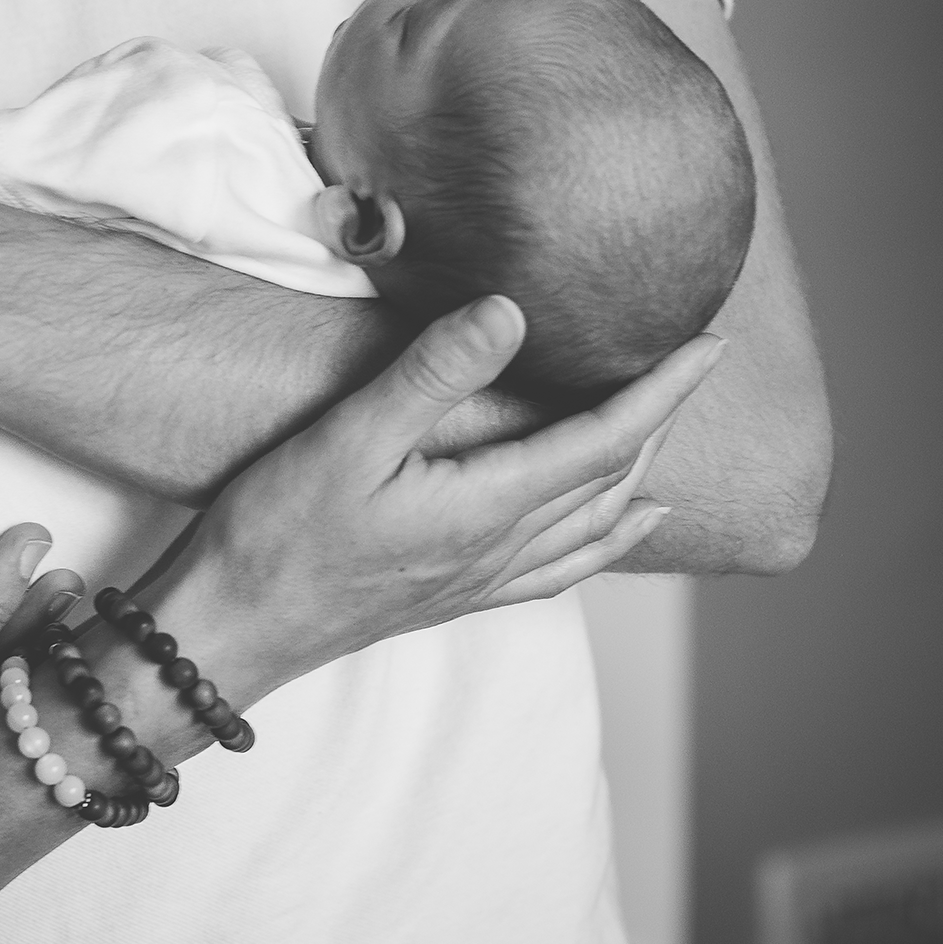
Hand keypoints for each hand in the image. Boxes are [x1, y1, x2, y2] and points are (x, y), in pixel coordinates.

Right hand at [162, 296, 722, 690]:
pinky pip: (562, 568)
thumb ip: (433, 374)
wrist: (233, 631)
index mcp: (486, 507)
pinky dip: (608, 540)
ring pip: (594, 526)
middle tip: (691, 361)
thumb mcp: (348, 437)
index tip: (709, 344)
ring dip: (640, 474)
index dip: (663, 390)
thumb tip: (513, 312)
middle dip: (661, 421)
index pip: (605, 441)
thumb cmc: (277, 534)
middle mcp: (500, 550)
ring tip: (669, 429)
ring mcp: (481, 579)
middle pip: (611, 481)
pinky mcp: (455, 595)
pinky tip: (623, 529)